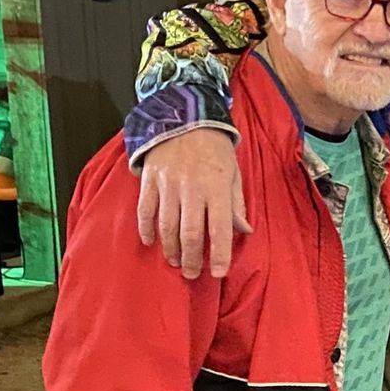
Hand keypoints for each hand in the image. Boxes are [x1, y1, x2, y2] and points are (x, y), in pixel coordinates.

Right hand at [135, 128, 250, 278]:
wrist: (184, 116)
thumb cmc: (215, 150)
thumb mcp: (234, 173)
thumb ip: (236, 204)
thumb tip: (244, 231)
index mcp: (217, 187)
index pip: (220, 228)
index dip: (219, 254)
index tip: (218, 273)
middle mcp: (192, 188)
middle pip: (190, 233)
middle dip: (191, 259)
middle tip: (192, 274)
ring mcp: (168, 184)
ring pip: (167, 225)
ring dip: (170, 248)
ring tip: (175, 261)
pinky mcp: (149, 179)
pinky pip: (145, 210)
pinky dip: (147, 229)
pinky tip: (151, 242)